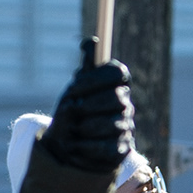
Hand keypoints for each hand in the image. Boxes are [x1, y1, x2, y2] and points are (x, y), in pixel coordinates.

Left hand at [42, 58, 135, 174]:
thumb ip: (86, 68)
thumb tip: (91, 43)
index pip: (117, 73)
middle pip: (116, 98)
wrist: (67, 148)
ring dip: (85, 127)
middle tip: (71, 110)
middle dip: (89, 105)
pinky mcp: (122, 149)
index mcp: (116, 85)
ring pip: (112, 123)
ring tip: (72, 131)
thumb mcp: (75, 89)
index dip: (95, 79)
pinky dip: (88, 147)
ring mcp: (126, 127)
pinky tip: (76, 146)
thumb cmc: (73, 112)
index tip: (73, 87)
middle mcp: (125, 104)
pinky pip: (108, 147)